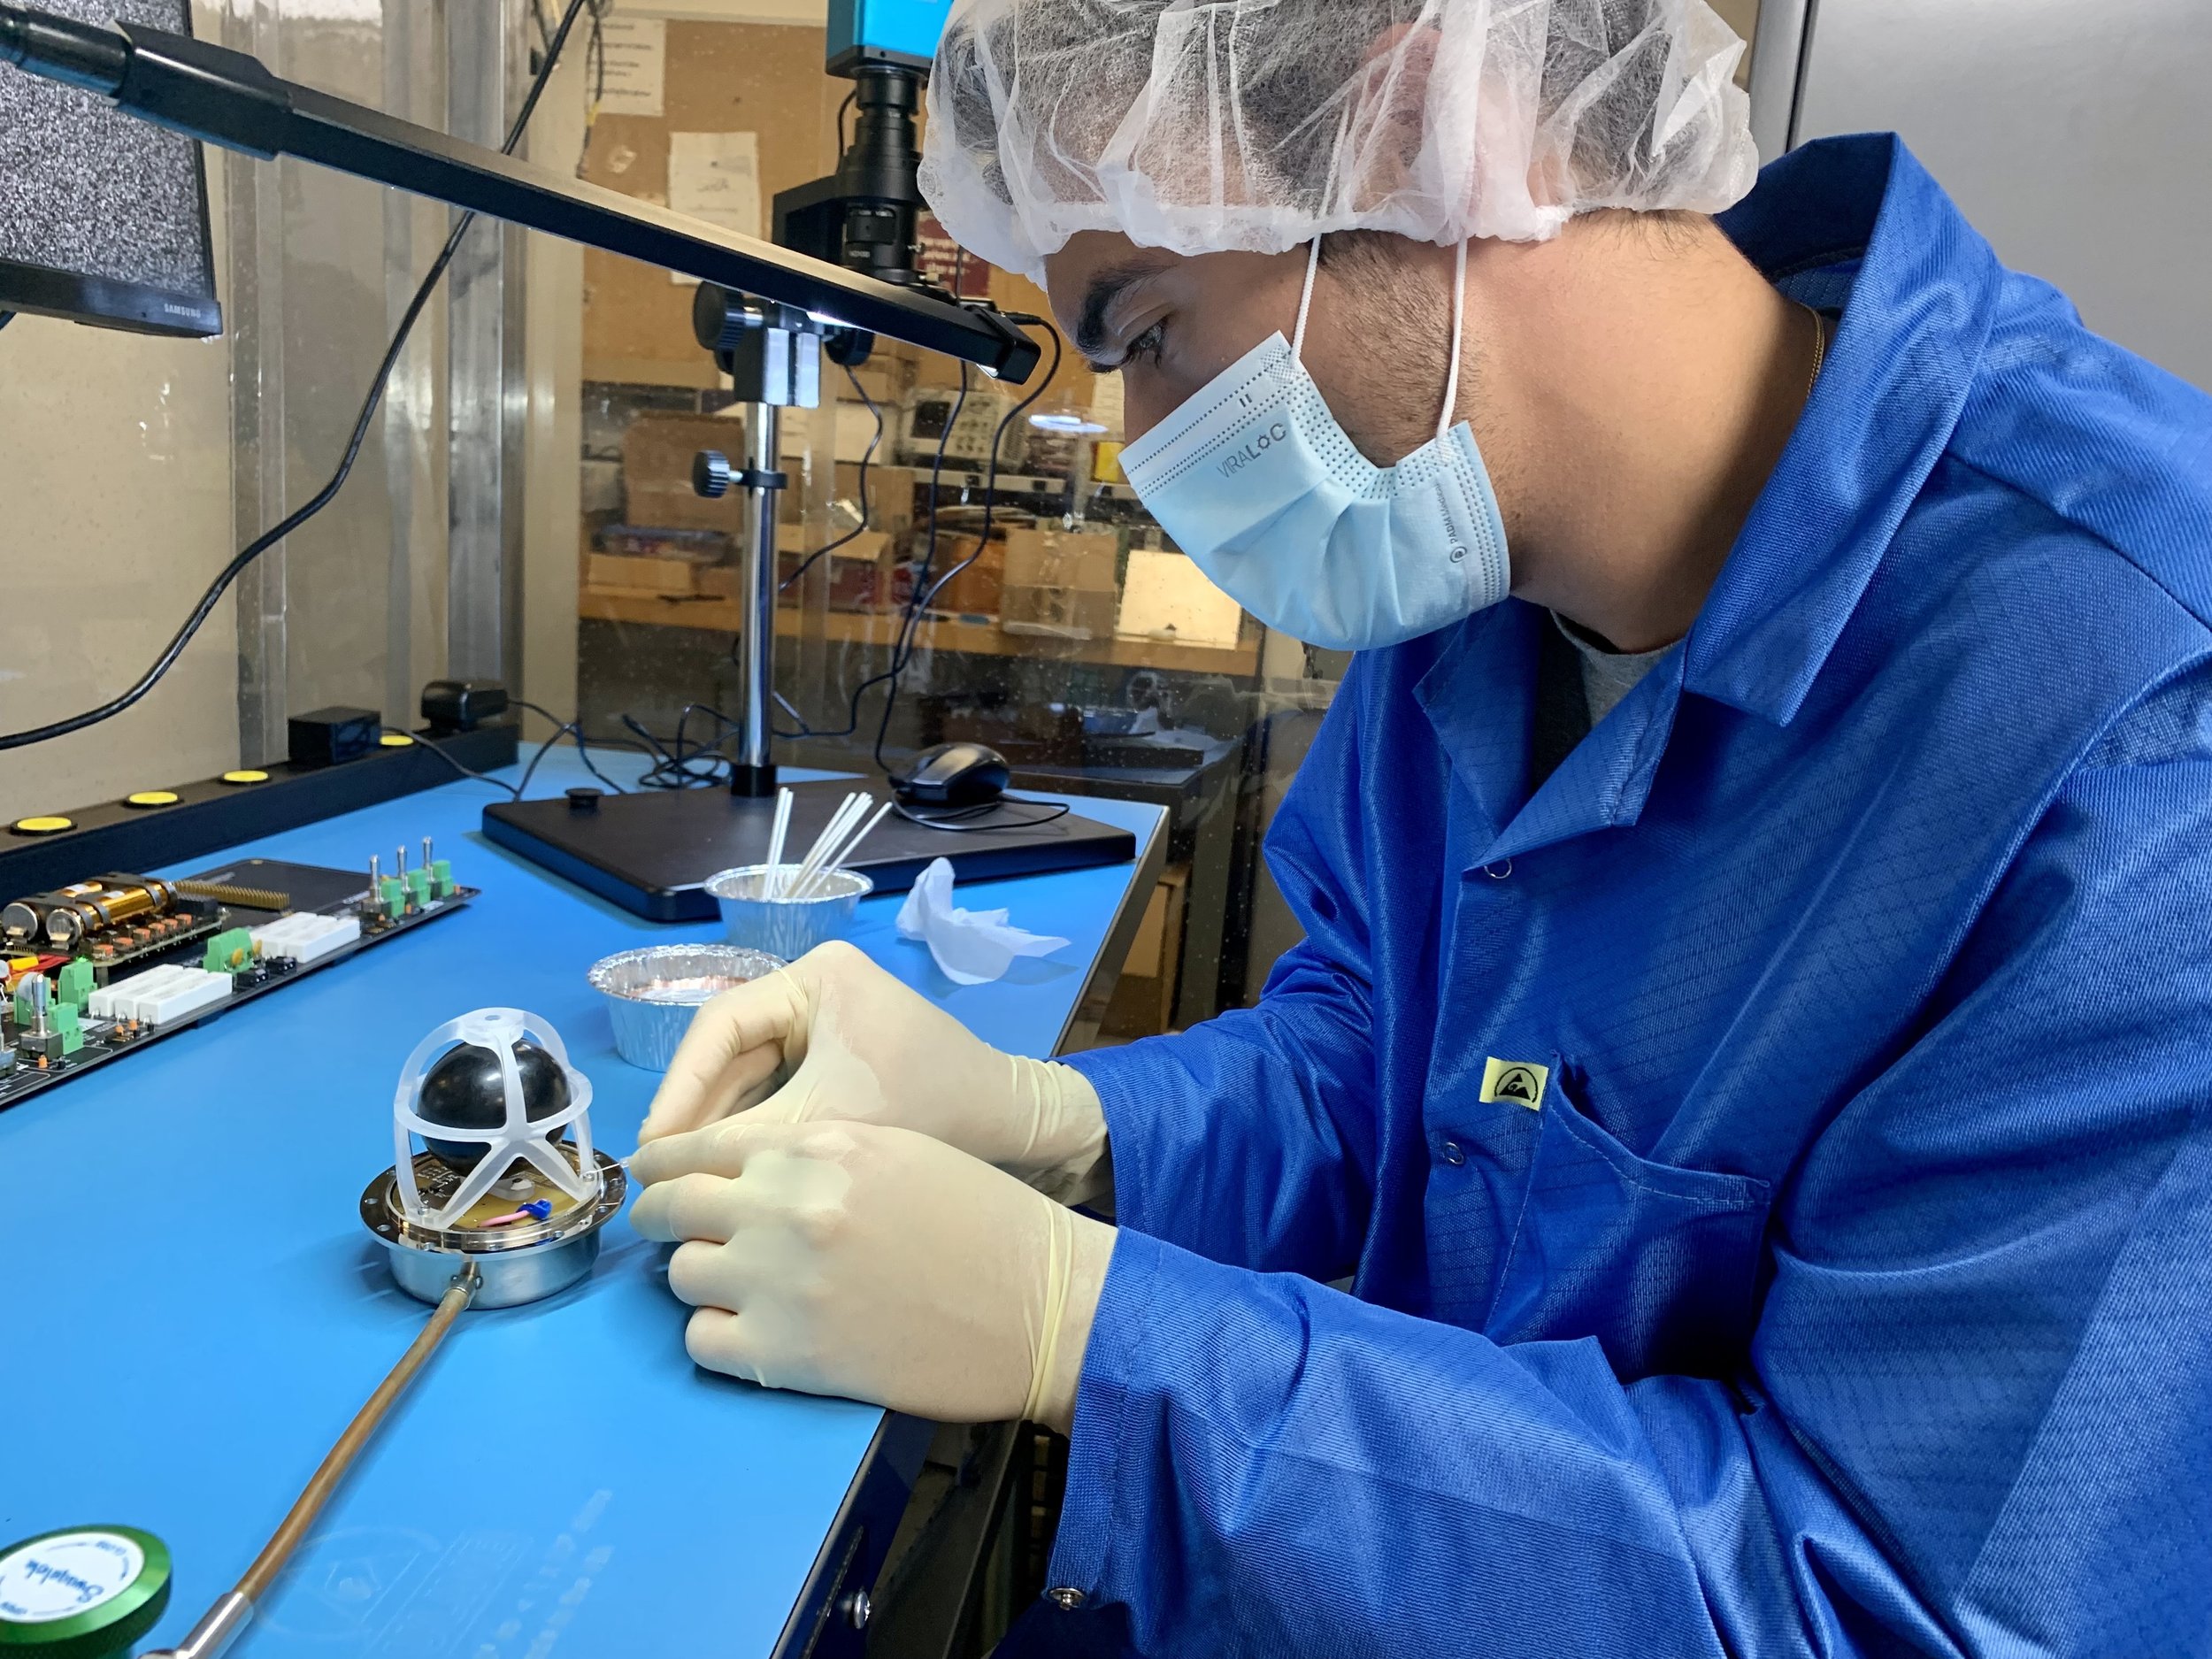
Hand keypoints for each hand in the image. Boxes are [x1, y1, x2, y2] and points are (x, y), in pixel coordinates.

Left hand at [629, 1117, 1114, 1428]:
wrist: (1040, 1302)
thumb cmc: (983, 1219)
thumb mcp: (896, 1149)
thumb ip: (814, 1155)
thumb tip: (743, 1173)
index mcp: (815, 1148)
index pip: (700, 1145)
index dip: (666, 1163)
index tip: (654, 1176)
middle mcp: (783, 1206)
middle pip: (673, 1207)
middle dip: (662, 1217)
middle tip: (672, 1231)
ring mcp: (776, 1282)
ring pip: (680, 1274)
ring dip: (701, 1278)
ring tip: (737, 1286)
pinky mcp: (783, 1356)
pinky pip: (701, 1342)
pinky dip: (718, 1336)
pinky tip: (753, 1332)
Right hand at [637, 941, 1108, 1201]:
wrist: (1014, 1130)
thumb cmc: (929, 1108)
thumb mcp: (826, 1121)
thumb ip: (741, 1142)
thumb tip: (656, 1172)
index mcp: (817, 976)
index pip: (719, 1023)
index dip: (678, 1087)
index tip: (650, 1147)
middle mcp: (818, 988)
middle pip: (731, 1051)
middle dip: (698, 1113)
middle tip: (658, 1174)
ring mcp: (830, 1023)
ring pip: (751, 1076)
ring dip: (722, 1128)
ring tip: (683, 1181)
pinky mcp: (842, 1060)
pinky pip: (779, 1091)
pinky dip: (756, 1131)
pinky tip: (727, 1174)